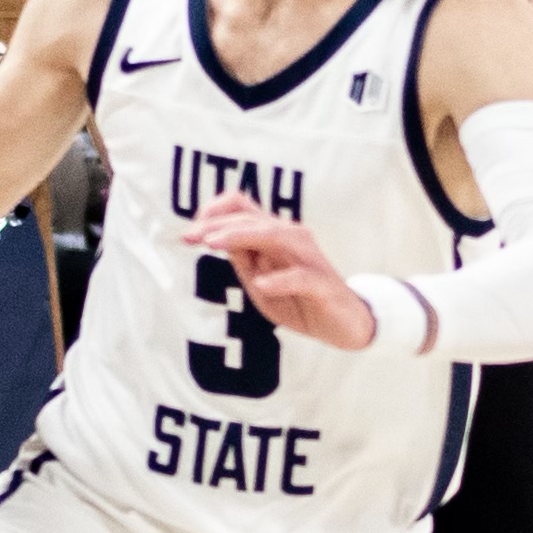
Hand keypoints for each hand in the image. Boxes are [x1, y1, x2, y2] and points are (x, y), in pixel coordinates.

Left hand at [180, 192, 373, 349]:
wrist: (344, 324)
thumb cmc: (298, 300)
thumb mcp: (259, 281)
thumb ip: (241, 259)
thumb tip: (212, 237)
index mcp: (274, 234)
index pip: (243, 208)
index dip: (214, 212)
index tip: (189, 231)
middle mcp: (292, 238)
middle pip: (252, 220)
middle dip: (217, 225)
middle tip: (189, 235)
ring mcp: (308, 259)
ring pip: (274, 236)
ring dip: (241, 237)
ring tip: (213, 243)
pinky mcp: (322, 284)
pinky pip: (301, 277)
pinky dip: (280, 279)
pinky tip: (262, 284)